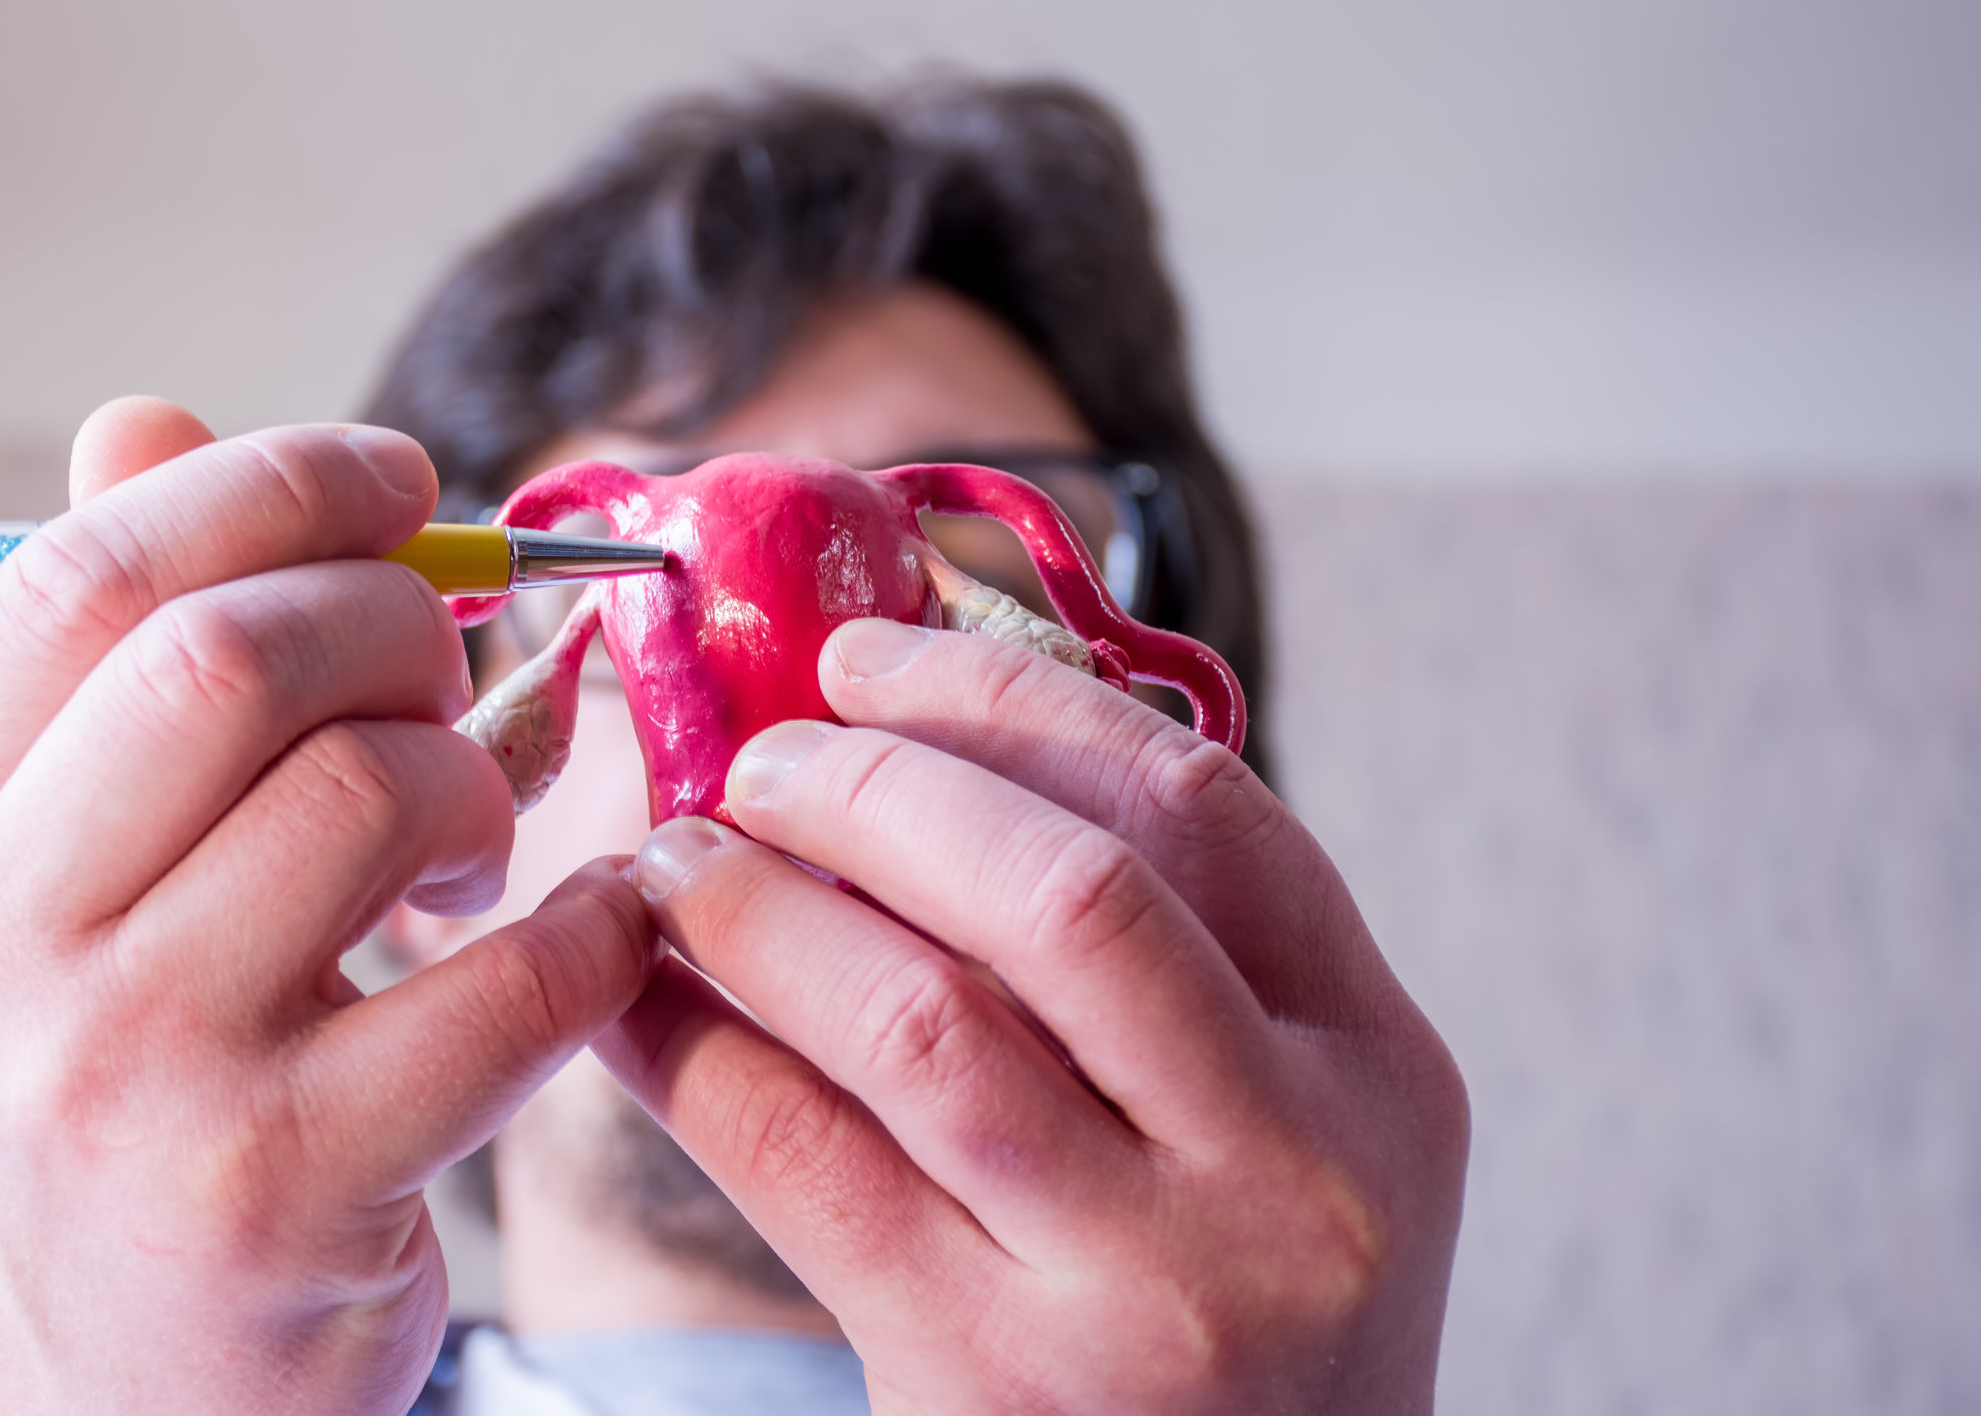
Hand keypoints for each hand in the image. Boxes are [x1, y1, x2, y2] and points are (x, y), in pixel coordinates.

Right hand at [0, 398, 656, 1414]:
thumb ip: (104, 665)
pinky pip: (502, 985)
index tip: (401, 482)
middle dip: (393, 616)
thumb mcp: (43, 897)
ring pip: (364, 790)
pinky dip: (589, 930)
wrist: (104, 1415)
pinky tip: (581, 941)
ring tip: (473, 845)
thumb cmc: (113, 1106)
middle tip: (447, 673)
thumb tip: (146, 418)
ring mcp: (121, 1080)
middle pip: (229, 654)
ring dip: (475, 777)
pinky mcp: (277, 1195)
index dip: (267, 485)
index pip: (78, 578)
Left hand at [596, 617, 1467, 1412]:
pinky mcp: (992, 1380)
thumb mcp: (1274, 1129)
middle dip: (879, 789)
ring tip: (673, 870)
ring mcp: (1149, 1287)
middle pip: (1066, 894)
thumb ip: (1160, 955)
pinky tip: (630, 1007)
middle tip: (762, 763)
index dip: (1008, 699)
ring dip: (758, 912)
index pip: (1199, 807)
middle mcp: (1289, 1168)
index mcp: (1374, 1067)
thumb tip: (909, 745)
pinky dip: (690, 1052)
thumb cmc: (1226, 1309)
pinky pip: (801, 1161)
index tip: (870, 660)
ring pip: (918, 1022)